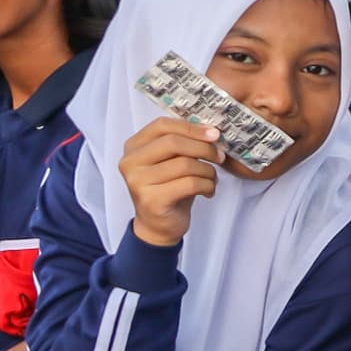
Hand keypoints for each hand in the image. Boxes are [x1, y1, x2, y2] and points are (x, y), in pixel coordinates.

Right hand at [118, 117, 222, 248]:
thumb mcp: (172, 162)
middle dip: (204, 148)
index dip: (190, 127)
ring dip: (208, 171)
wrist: (158, 225)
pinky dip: (207, 185)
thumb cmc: (169, 188)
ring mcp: (138, 181)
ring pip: (185, 164)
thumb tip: (211, 131)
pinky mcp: (152, 199)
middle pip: (174, 142)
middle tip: (220, 157)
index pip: (162, 125)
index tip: (214, 133)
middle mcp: (130, 162)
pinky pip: (190, 184)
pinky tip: (208, 191)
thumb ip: (182, 144)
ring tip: (212, 179)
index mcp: (133, 147)